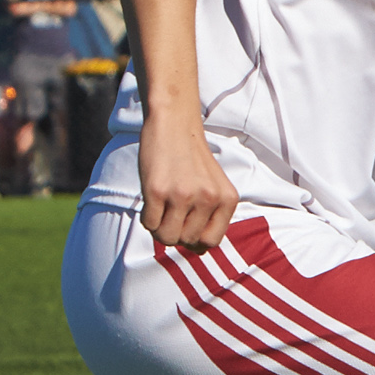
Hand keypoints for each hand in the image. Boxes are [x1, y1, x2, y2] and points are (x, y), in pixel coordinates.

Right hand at [139, 111, 237, 249]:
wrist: (173, 123)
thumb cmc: (191, 158)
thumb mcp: (213, 185)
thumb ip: (211, 215)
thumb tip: (198, 250)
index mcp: (227, 199)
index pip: (211, 242)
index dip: (195, 239)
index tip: (187, 224)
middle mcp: (208, 198)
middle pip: (187, 241)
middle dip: (175, 231)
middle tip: (171, 210)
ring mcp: (182, 195)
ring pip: (166, 237)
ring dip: (160, 228)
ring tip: (161, 207)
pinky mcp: (157, 191)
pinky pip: (149, 224)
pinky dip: (147, 217)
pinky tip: (152, 198)